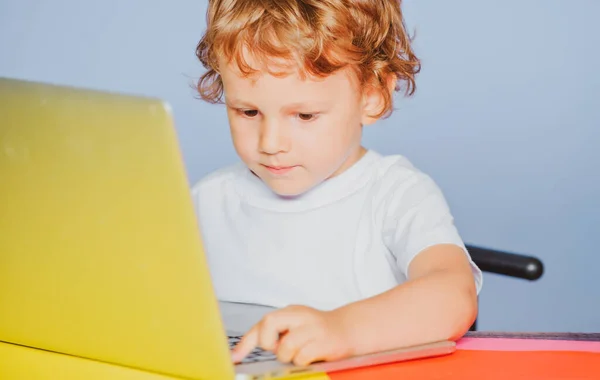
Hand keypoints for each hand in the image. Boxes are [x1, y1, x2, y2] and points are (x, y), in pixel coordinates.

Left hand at [230, 305, 352, 365]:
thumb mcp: (296, 326)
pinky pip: (302, 357)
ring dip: (289, 356)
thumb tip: (245, 352)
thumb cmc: (318, 332)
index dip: (246, 342)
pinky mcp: (325, 342)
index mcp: (291, 312)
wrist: (350, 330)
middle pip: (269, 323)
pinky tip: (312, 356)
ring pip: (286, 347)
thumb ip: (275, 333)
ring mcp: (313, 328)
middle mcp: (300, 316)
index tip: (234, 358)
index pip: (263, 323)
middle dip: (268, 342)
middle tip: (279, 349)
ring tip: (301, 353)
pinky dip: (303, 361)